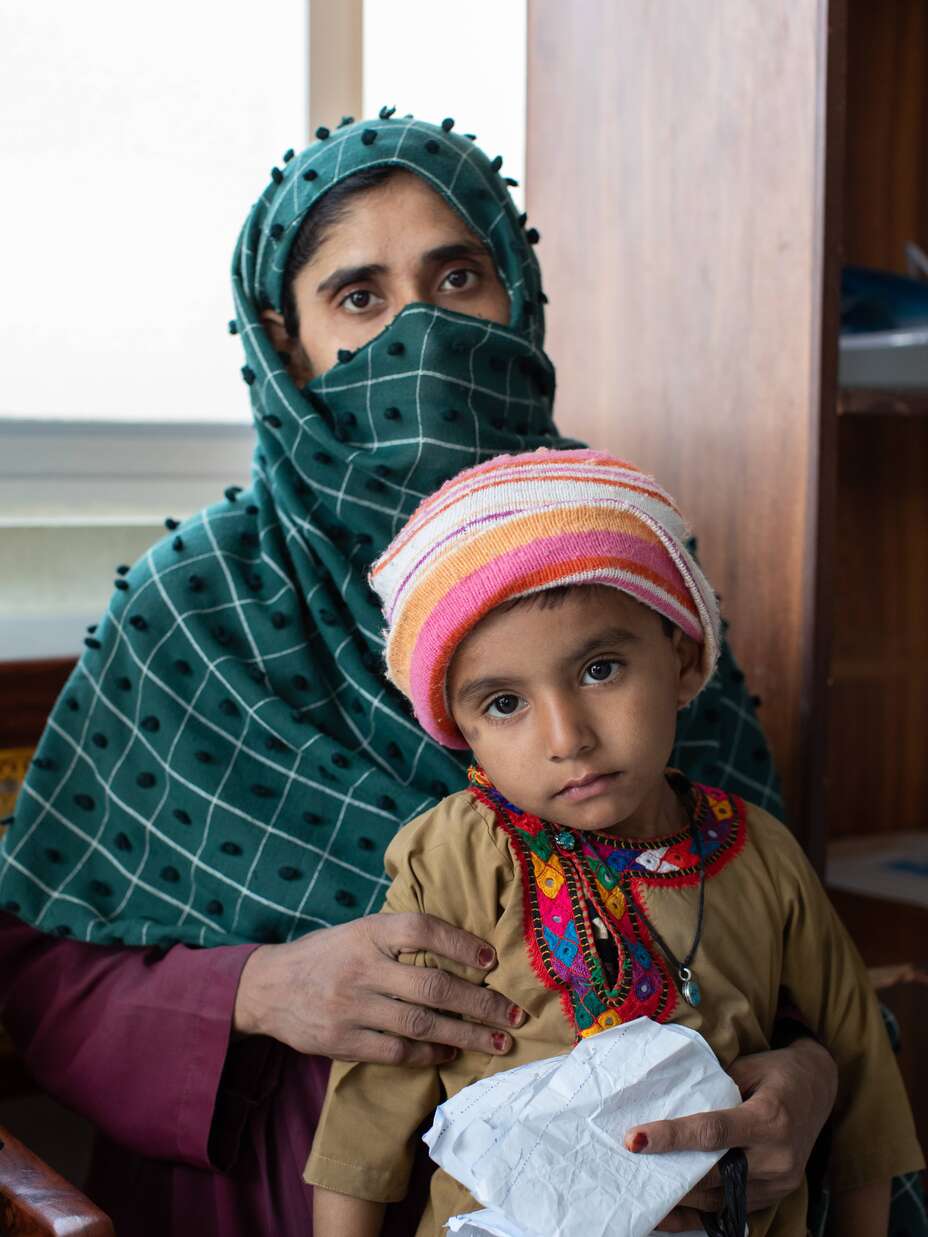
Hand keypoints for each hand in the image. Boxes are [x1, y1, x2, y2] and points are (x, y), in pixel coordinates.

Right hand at [233, 912, 523, 1065]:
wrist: (268, 986)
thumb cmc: (328, 955)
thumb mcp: (359, 931)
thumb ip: (400, 938)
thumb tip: (465, 949)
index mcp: (369, 932)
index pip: (422, 929)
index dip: (460, 943)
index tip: (491, 960)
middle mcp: (362, 966)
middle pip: (433, 985)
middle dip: (481, 1003)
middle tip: (514, 1015)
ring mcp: (351, 1006)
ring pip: (421, 1023)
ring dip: (466, 1035)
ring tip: (496, 1041)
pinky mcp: (343, 1041)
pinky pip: (397, 1051)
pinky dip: (429, 1053)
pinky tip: (450, 1051)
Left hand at [624, 1038, 837, 1230]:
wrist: (820, 1088)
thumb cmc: (777, 1071)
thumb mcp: (747, 1067)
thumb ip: (712, 1088)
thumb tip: (668, 1103)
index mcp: (768, 1119)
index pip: (712, 1132)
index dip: (671, 1137)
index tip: (635, 1139)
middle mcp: (777, 1157)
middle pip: (712, 1174)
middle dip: (669, 1175)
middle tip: (627, 1171)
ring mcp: (779, 1182)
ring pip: (719, 1198)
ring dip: (679, 1198)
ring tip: (639, 1194)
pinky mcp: (777, 1195)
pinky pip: (732, 1209)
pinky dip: (699, 1213)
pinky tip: (668, 1215)